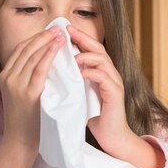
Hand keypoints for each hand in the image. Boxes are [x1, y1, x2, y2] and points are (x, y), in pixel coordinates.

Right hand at [0, 27, 63, 151]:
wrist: (19, 141)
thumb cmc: (25, 120)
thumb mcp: (18, 94)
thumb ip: (25, 79)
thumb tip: (41, 62)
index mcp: (5, 76)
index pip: (20, 50)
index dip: (35, 38)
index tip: (49, 31)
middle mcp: (8, 78)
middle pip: (26, 49)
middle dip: (43, 36)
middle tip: (58, 28)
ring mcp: (17, 85)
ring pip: (32, 55)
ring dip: (48, 42)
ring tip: (61, 35)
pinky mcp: (28, 93)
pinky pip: (40, 68)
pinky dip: (49, 55)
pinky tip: (58, 48)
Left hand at [66, 25, 138, 158]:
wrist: (111, 137)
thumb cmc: (94, 116)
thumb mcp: (79, 94)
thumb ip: (72, 80)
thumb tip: (52, 69)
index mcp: (101, 72)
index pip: (90, 48)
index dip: (78, 37)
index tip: (62, 29)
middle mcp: (110, 73)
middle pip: (98, 48)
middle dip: (82, 38)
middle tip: (67, 31)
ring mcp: (114, 82)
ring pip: (102, 59)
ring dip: (85, 55)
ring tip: (70, 56)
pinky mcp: (115, 94)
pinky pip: (103, 77)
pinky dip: (90, 72)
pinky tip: (78, 73)